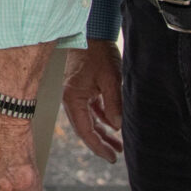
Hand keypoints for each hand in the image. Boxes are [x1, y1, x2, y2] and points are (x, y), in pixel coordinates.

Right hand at [62, 44, 123, 163]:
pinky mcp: (83, 88)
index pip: (85, 131)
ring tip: (118, 144)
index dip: (98, 147)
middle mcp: (72, 99)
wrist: (91, 32)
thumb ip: (113, 104)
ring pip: (89, 120)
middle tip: (116, 155)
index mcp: (73, 99)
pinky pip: (91, 110)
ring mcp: (76, 94)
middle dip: (101, 143)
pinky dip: (102, 118)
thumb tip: (117, 125)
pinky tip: (113, 124)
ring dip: (103, 132)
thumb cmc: (97, 52)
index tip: (111, 157)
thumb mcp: (110, 79)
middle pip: (85, 129)